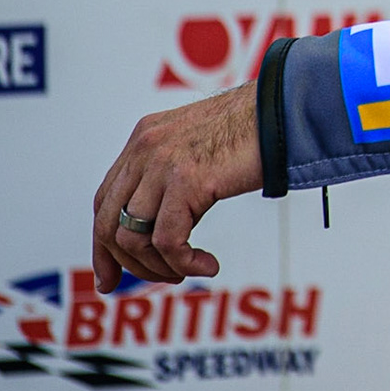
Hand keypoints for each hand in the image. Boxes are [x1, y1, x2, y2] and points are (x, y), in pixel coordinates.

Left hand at [91, 81, 263, 291]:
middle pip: (109, 223)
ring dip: (160, 267)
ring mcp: (162, 163)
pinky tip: (209, 265)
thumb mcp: (200, 149)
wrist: (285, 110)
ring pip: (133, 238)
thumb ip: (174, 175)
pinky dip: (184, 263)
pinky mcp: (186, 180)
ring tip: (190, 270)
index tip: (111, 276)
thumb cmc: (256, 131)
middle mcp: (145, 148)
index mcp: (145, 138)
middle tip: (161, 279)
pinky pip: (168, 241)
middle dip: (127, 264)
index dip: (104, 245)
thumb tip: (166, 222)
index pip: (105, 201)